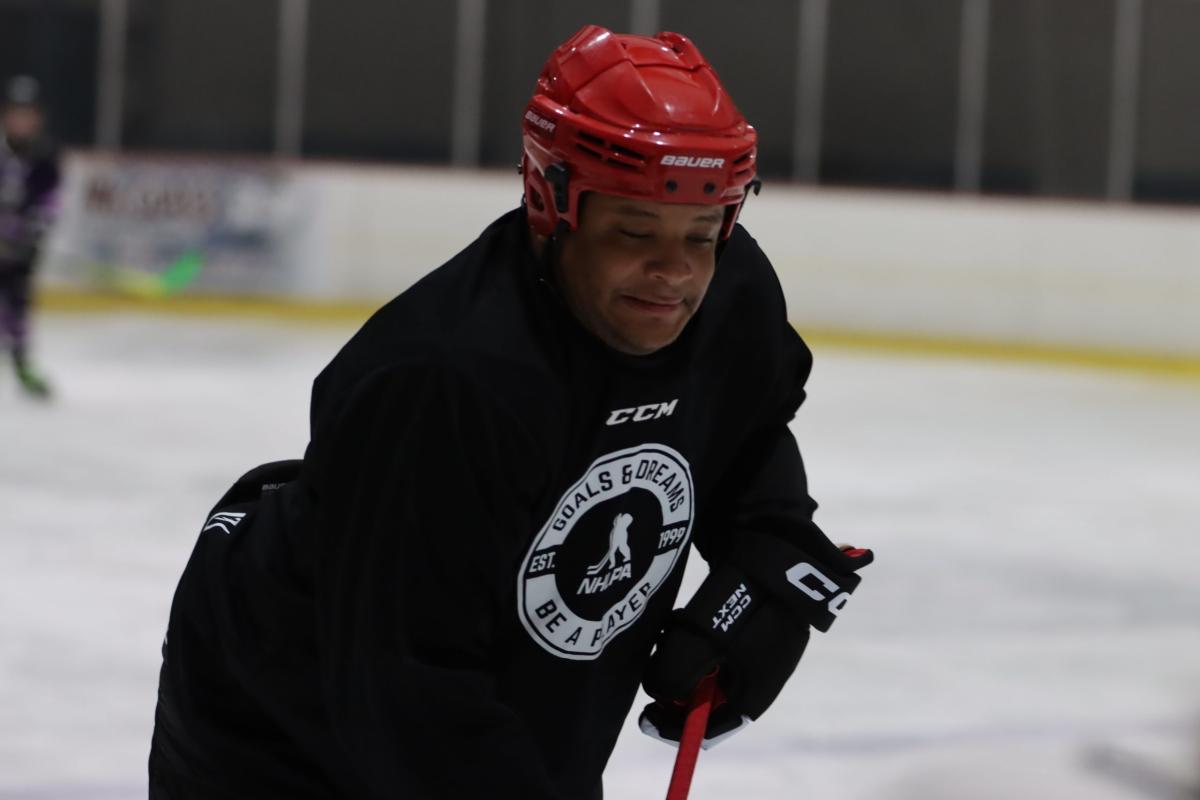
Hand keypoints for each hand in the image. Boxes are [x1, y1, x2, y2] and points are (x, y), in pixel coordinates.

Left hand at [639, 538, 871, 746]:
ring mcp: (758, 647)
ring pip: (707, 666)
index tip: (644, 715)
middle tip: (653, 663)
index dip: (674, 729)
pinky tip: (681, 615)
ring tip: (667, 631)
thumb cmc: (742, 599)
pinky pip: (713, 641)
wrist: (776, 543)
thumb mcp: (698, 643)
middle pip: (707, 697)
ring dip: (681, 655)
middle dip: (675, 684)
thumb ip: (673, 675)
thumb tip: (657, 691)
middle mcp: (758, 676)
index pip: (710, 729)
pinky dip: (693, 635)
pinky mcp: (752, 620)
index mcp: (753, 693)